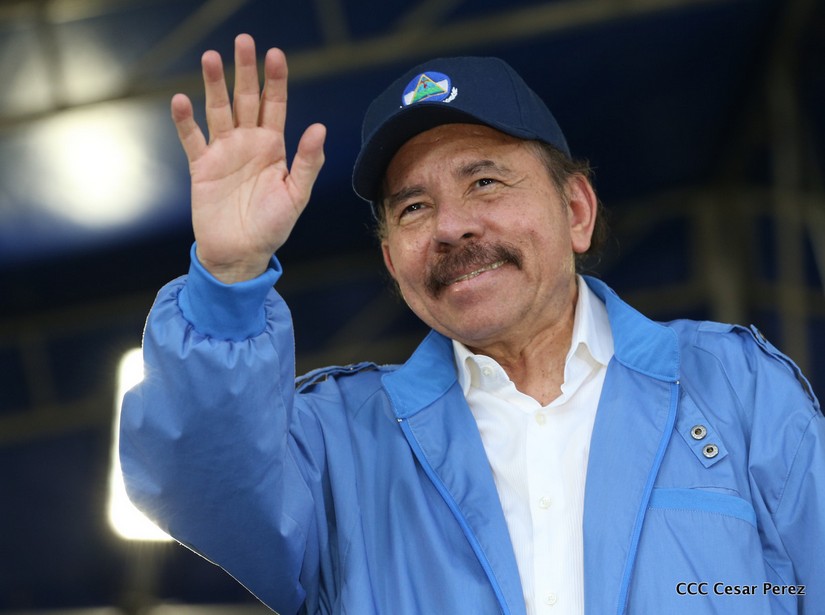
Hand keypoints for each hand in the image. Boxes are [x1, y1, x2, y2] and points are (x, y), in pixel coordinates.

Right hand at [172, 34, 325, 283]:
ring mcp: (223, 152)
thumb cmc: (272, 227)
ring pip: (218, 110)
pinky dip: (185, 121)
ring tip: (211, 58)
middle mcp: (248, 143)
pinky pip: (192, 138)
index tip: (275, 54)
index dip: (275, 80)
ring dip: (214, 85)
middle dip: (245, 71)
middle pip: (245, 99)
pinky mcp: (201, 167)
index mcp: (274, 147)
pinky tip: (181, 99)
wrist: (241, 253)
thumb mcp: (297, 195)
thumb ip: (307, 162)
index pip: (274, 105)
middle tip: (244, 41)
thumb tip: (319, 128)